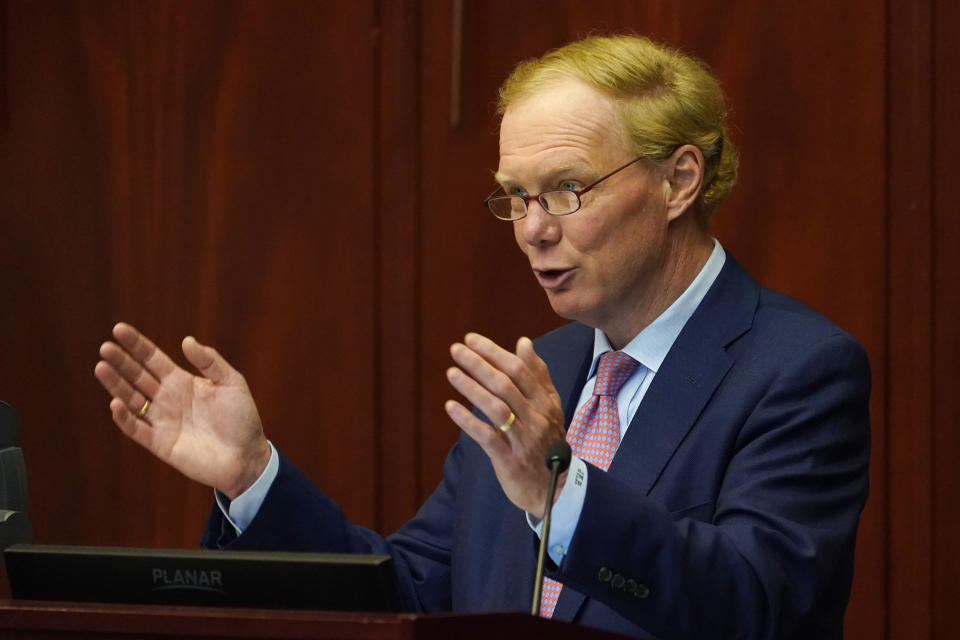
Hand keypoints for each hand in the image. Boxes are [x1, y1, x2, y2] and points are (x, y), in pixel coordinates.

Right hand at [94, 322, 270, 498]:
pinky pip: (136, 429)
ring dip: (116, 385)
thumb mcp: (232, 383)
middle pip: (137, 376)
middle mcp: (168, 399)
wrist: (247, 456)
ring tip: (101, 367)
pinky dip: (124, 418)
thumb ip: (210, 361)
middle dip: (121, 362)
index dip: (136, 345)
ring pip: (131, 399)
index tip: (119, 329)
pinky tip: (115, 403)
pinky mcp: (160, 443)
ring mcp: (162, 421)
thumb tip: (186, 340)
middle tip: (105, 347)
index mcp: (182, 382)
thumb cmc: (242, 419)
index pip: (153, 359)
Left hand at [445, 333, 565, 515]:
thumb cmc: (548, 442)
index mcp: (545, 402)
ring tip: (451, 372)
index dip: (494, 352)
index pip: (519, 370)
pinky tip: (451, 407)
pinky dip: (468, 421)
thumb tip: (523, 342)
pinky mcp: (509, 459)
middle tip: (456, 349)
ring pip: (496, 407)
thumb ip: (537, 374)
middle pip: (505, 384)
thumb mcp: (550, 406)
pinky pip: (487, 436)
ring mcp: (522, 439)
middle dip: (479, 364)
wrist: (556, 489)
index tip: (471, 339)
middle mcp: (536, 417)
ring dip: (472, 388)